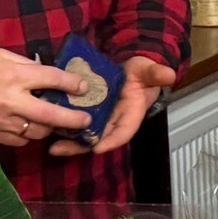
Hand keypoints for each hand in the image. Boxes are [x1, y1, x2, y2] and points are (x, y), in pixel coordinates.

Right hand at [0, 49, 93, 147]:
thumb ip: (22, 64)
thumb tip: (44, 72)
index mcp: (13, 76)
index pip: (53, 79)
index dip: (73, 84)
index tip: (83, 87)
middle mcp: (11, 101)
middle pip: (53, 115)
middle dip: (74, 119)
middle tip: (86, 119)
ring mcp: (2, 121)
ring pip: (37, 132)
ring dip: (49, 128)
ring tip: (55, 123)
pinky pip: (18, 141)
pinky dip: (27, 136)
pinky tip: (30, 129)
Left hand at [49, 56, 177, 155]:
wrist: (131, 69)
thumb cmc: (141, 72)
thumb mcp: (149, 70)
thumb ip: (156, 73)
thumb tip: (169, 74)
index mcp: (132, 114)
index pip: (124, 132)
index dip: (111, 140)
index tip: (98, 147)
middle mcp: (115, 120)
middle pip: (99, 138)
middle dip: (81, 146)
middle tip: (60, 150)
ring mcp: (101, 118)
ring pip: (85, 135)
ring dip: (69, 142)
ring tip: (51, 147)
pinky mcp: (89, 112)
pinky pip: (76, 123)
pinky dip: (64, 127)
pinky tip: (48, 128)